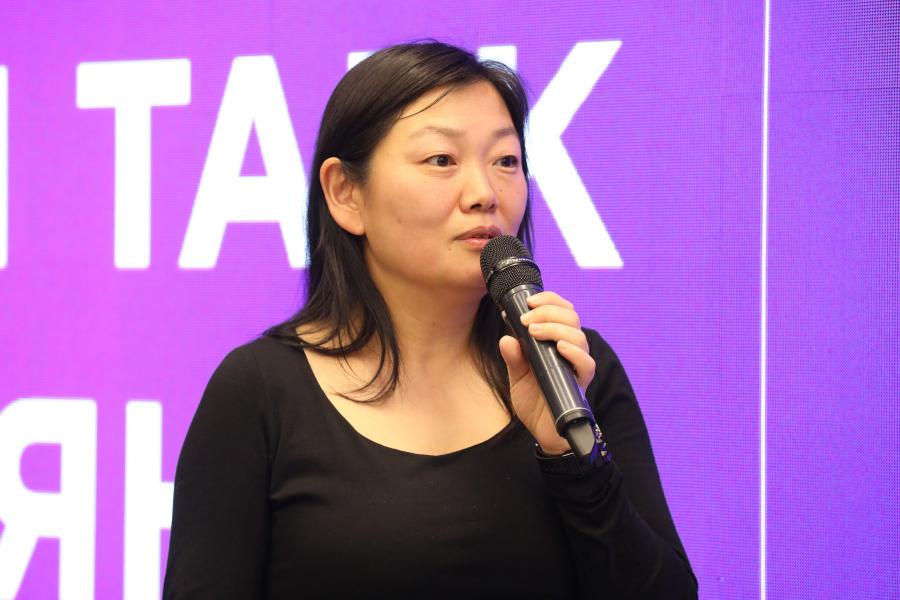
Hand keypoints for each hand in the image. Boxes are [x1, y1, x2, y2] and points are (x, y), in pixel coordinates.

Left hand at [498, 291, 595, 454]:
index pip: (561, 310)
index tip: (528, 301)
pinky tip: (560, 347)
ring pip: (579, 335)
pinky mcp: (580, 383)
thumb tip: (507, 338)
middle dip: (548, 311)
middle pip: (571, 317)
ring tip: (535, 331)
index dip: (549, 300)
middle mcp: (569, 350)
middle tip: (527, 320)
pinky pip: (586, 363)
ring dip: (556, 327)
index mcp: (555, 341)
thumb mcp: (516, 376)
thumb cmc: (534, 400)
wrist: (543, 431)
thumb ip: (513, 357)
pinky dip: (574, 352)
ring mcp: (576, 365)